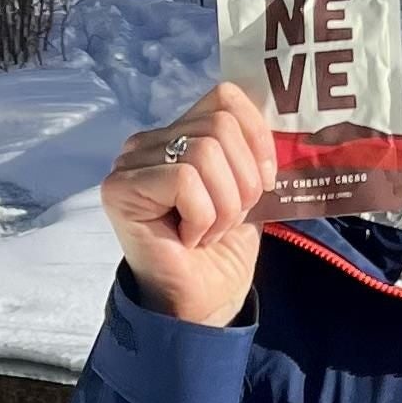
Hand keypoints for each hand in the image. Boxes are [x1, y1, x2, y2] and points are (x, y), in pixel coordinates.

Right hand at [103, 83, 277, 324]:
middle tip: (230, 219)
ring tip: (210, 232)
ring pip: (204, 152)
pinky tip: (191, 239)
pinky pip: (184, 180)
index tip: (264, 182)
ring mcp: (130, 163)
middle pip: (220, 125)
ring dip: (224, 205)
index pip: (225, 97)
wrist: (202, 304)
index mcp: (179, 134)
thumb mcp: (249, 191)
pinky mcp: (120, 189)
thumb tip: (281, 119)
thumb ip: (252, 152)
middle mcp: (148, 142)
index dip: (257, 136)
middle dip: (244, 180)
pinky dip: (203, 216)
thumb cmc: (222, 253)